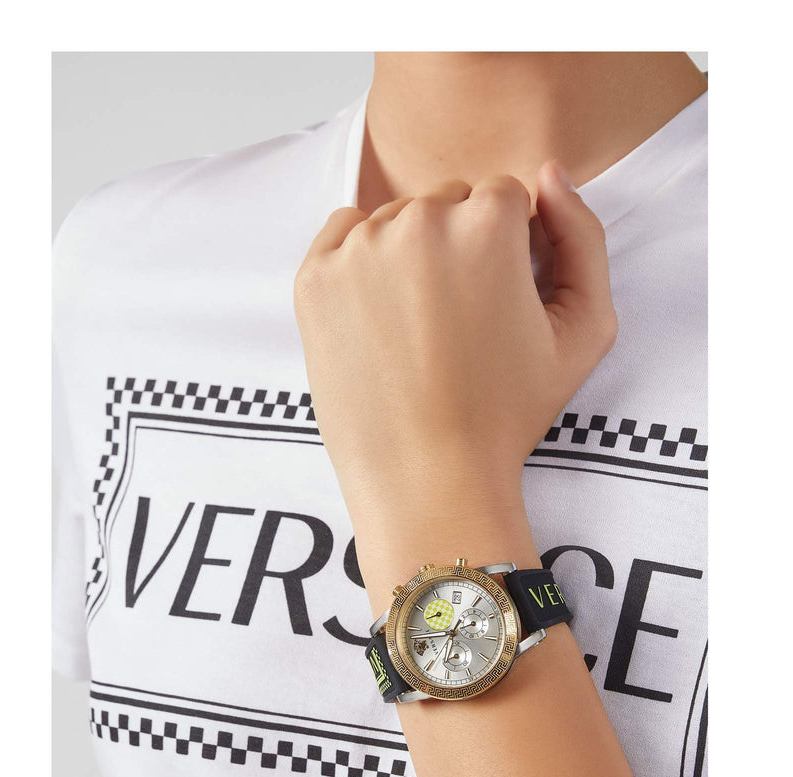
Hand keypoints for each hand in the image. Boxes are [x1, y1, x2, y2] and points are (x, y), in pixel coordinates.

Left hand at [294, 164, 616, 612]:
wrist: (427, 478)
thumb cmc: (508, 413)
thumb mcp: (585, 331)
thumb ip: (584, 238)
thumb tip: (551, 175)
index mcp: (487, 224)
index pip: (503, 197)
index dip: (509, 250)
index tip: (499, 301)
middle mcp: (418, 221)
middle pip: (448, 201)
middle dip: (459, 245)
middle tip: (459, 321)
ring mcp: (358, 249)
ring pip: (396, 217)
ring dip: (410, 253)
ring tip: (419, 329)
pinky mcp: (314, 278)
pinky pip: (344, 232)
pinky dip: (360, 258)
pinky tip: (379, 313)